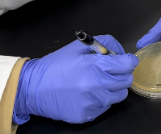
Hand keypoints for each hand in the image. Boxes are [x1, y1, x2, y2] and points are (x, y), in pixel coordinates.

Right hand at [13, 35, 137, 124]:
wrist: (32, 88)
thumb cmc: (56, 66)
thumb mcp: (79, 46)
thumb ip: (104, 44)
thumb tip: (120, 52)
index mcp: (95, 66)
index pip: (128, 64)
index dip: (127, 60)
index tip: (122, 61)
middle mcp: (97, 86)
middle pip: (127, 81)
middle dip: (121, 74)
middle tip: (109, 71)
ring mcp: (93, 103)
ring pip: (119, 96)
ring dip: (113, 88)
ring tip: (97, 83)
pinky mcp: (87, 115)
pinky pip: (106, 107)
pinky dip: (101, 100)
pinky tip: (87, 94)